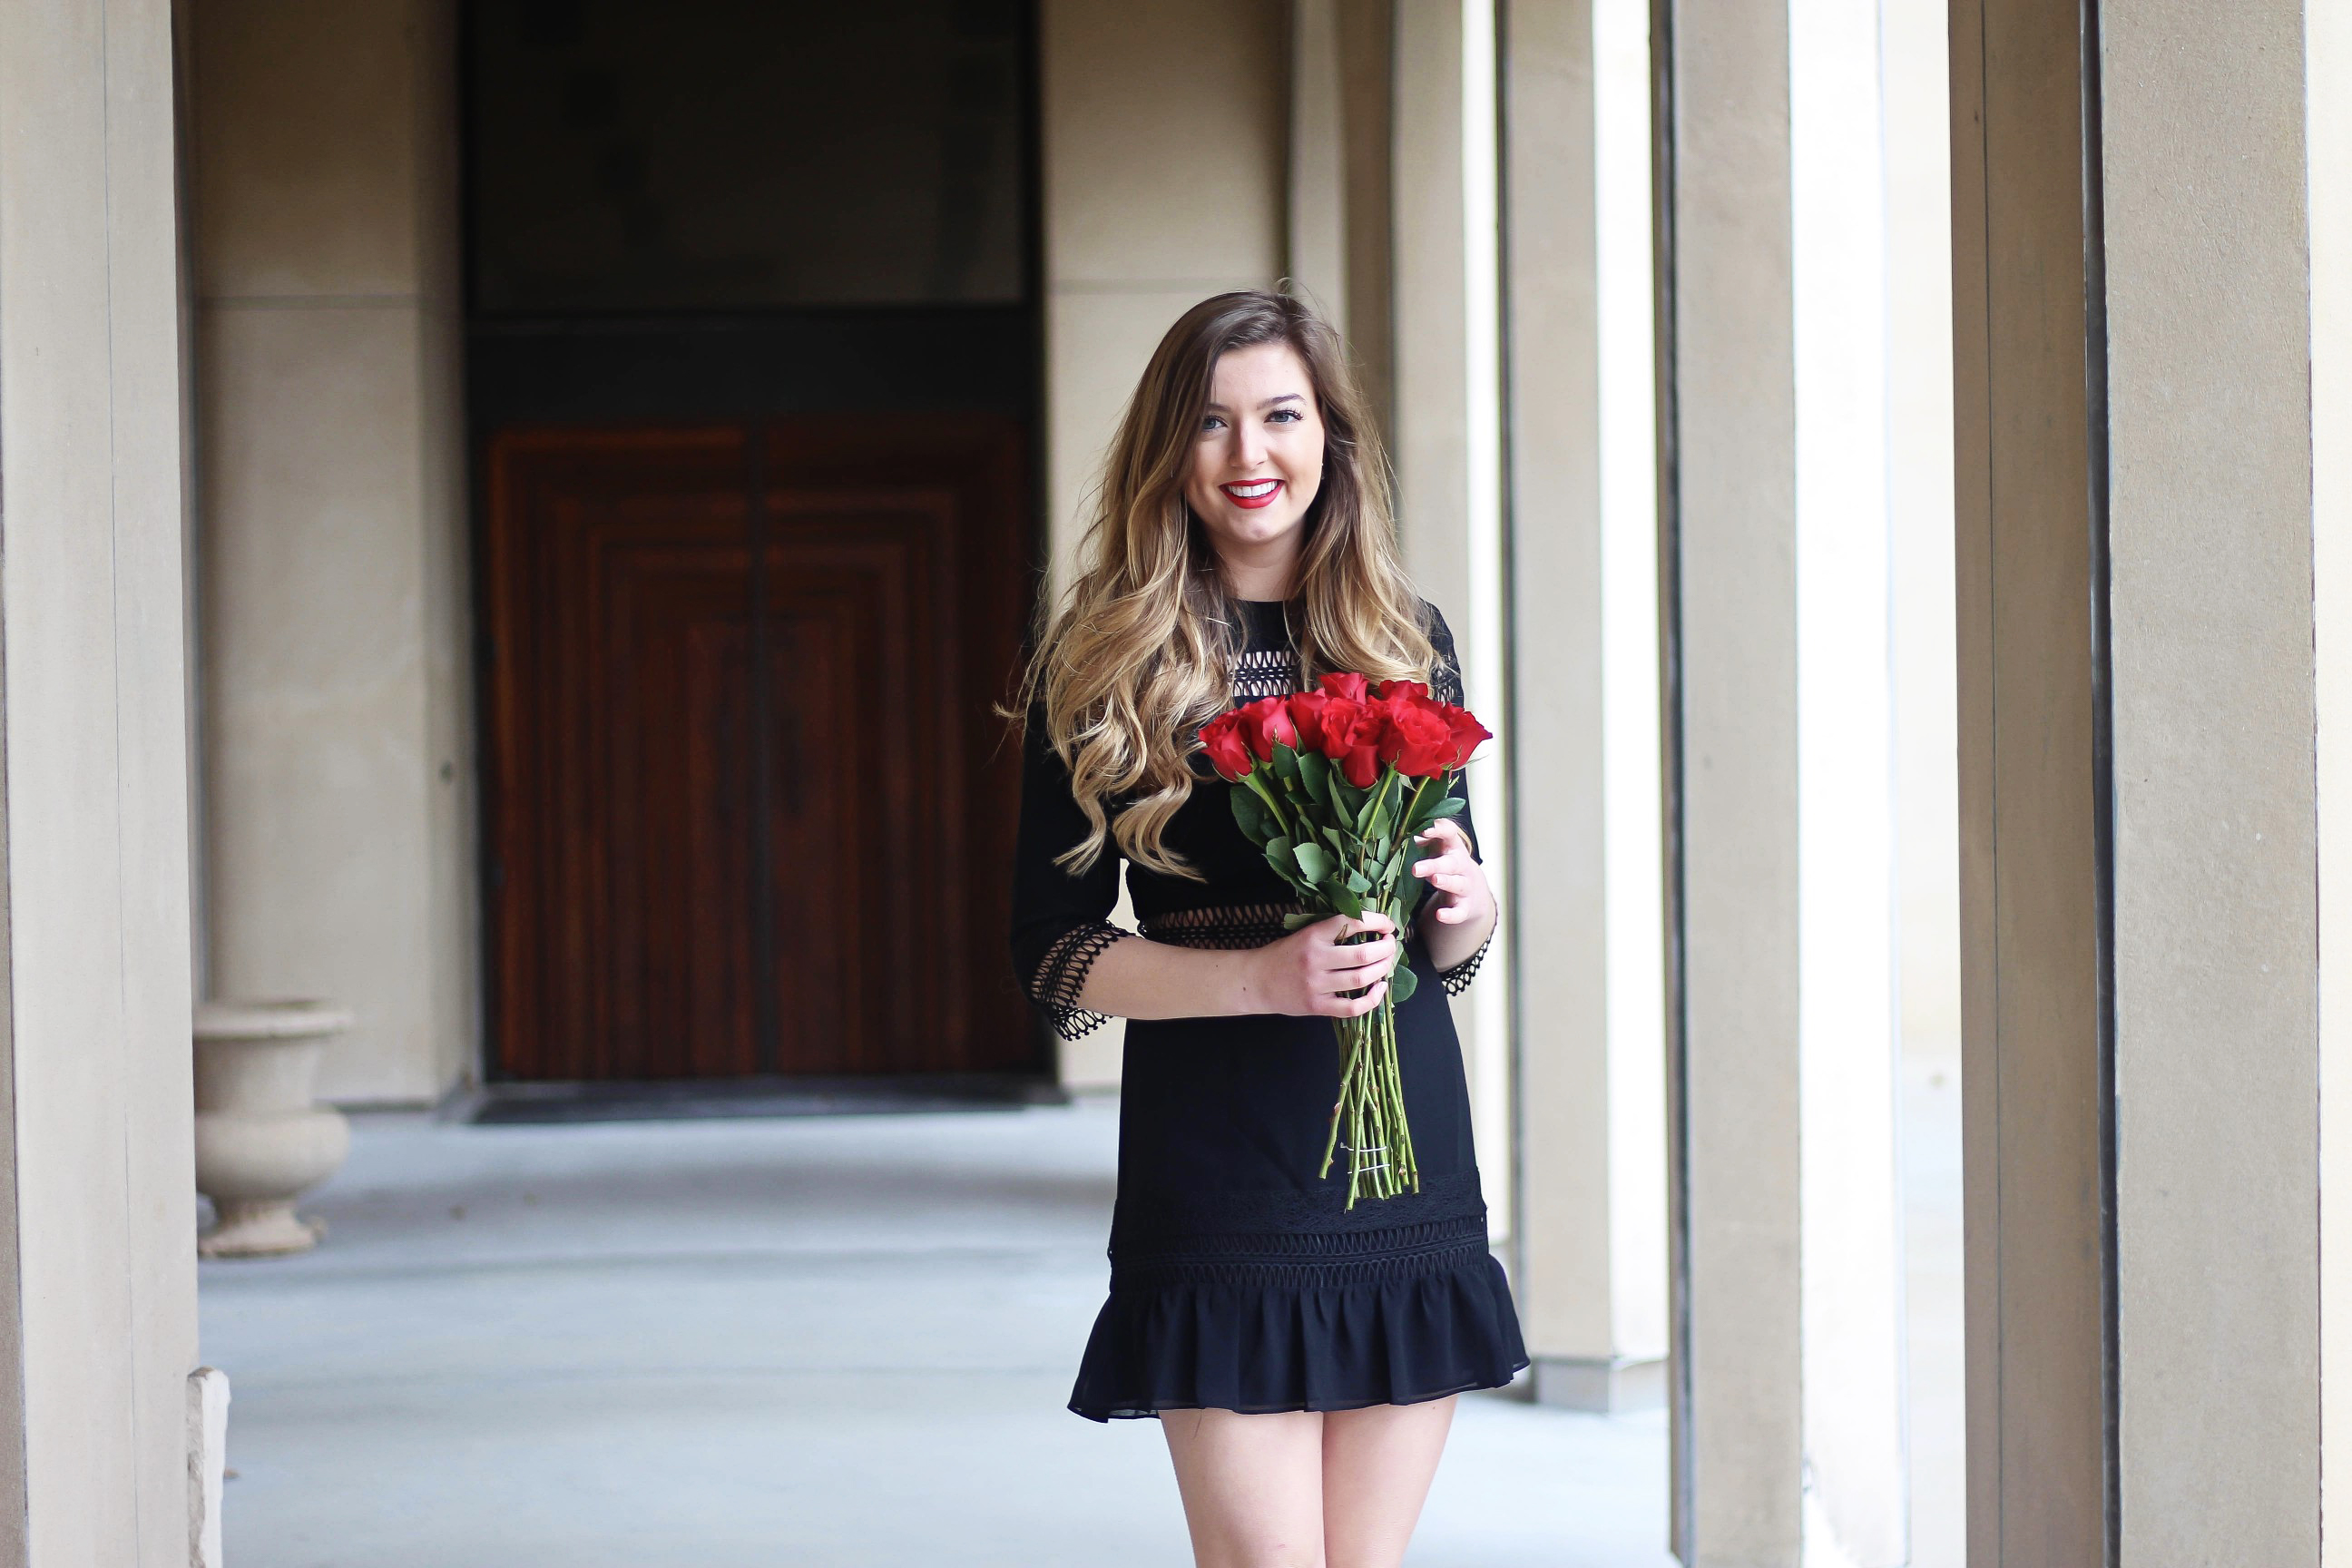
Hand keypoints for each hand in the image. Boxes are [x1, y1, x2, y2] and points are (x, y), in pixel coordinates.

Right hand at [1249, 913, 1398, 1016]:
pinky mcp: (1318, 1006)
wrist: (1256, 981)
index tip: (1388, 925)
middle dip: (1386, 948)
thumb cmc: (1284, 955)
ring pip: (1361, 979)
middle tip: (1392, 945)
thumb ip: (1332, 932)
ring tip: (1387, 962)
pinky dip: (1373, 999)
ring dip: (1382, 970)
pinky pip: (1352, 1007)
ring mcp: (1317, 985)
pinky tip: (1380, 988)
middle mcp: (1316, 959)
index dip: (1377, 921)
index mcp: (1313, 935)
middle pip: (1362, 954)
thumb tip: (1371, 927)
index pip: (1352, 922)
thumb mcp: (1304, 934)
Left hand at [1410, 819, 1491, 925]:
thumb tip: (1401, 834)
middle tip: (1415, 868)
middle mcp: (1462, 865)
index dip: (1438, 830)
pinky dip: (1451, 915)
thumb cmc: (1446, 864)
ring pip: (1458, 884)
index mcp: (1453, 847)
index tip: (1424, 830)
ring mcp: (1465, 886)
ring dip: (1446, 882)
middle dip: (1434, 865)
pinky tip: (1440, 915)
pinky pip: (1460, 911)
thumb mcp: (1437, 850)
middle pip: (1451, 863)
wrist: (1473, 891)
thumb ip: (1422, 841)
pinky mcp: (1466, 906)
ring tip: (1434, 880)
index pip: (1450, 833)